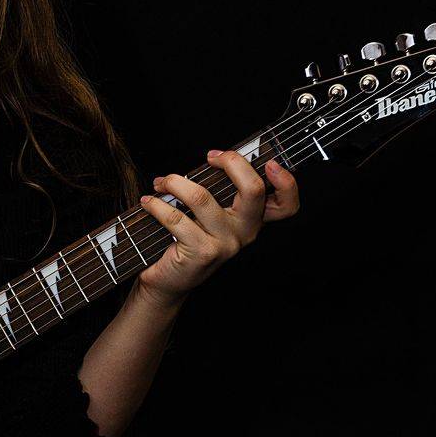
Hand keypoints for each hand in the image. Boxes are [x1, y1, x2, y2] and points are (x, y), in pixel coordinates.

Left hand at [135, 151, 299, 305]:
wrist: (168, 280)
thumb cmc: (187, 240)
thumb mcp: (209, 214)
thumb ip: (219, 190)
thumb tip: (211, 159)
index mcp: (252, 221)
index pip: (286, 205)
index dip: (286, 182)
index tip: (270, 163)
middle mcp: (245, 233)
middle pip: (253, 190)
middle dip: (232, 163)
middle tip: (210, 156)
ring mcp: (226, 244)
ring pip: (202, 198)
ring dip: (175, 183)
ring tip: (161, 182)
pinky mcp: (202, 252)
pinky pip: (177, 218)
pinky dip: (158, 206)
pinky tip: (149, 203)